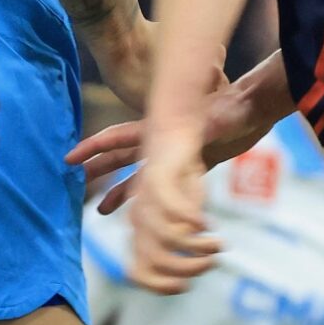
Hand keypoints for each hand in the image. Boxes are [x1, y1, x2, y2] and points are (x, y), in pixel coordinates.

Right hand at [69, 78, 274, 215]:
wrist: (255, 108)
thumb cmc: (231, 108)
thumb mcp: (208, 119)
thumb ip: (190, 132)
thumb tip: (168, 144)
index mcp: (155, 129)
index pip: (116, 138)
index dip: (92, 149)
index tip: (69, 160)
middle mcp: (160, 141)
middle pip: (120, 158)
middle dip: (99, 171)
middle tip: (76, 185)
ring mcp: (175, 153)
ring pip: (139, 176)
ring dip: (121, 191)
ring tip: (102, 209)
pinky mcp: (193, 165)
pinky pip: (165, 188)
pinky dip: (153, 201)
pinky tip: (149, 216)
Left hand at [125, 129, 219, 293]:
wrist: (174, 129)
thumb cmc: (179, 172)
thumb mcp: (181, 208)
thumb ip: (180, 234)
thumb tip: (187, 261)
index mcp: (139, 227)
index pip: (138, 272)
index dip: (160, 286)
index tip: (185, 286)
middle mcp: (138, 217)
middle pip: (153, 263)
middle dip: (184, 271)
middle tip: (208, 264)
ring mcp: (146, 200)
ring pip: (167, 240)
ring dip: (197, 249)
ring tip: (216, 245)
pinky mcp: (159, 181)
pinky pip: (176, 213)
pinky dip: (194, 223)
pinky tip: (208, 223)